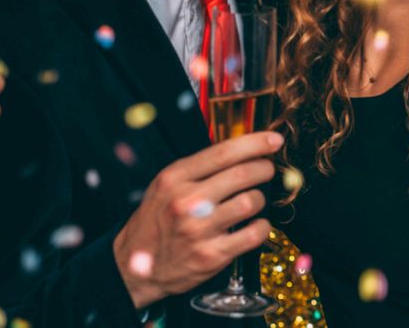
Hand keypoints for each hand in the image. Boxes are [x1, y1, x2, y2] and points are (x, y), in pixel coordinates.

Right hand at [114, 132, 281, 309]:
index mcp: (174, 179)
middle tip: (267, 169)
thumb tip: (240, 150)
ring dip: (260, 199)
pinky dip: (262, 227)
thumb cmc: (155, 222)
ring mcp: (199, 230)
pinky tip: (255, 225)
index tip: (273, 140)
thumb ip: (197, 169)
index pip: (223, 152)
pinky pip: (253, 234)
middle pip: (243, 175)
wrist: (135, 267)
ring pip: (251, 202)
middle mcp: (186, 202)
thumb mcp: (165, 186)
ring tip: (253, 201)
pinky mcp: (211, 256)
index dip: (255, 143)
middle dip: (264, 168)